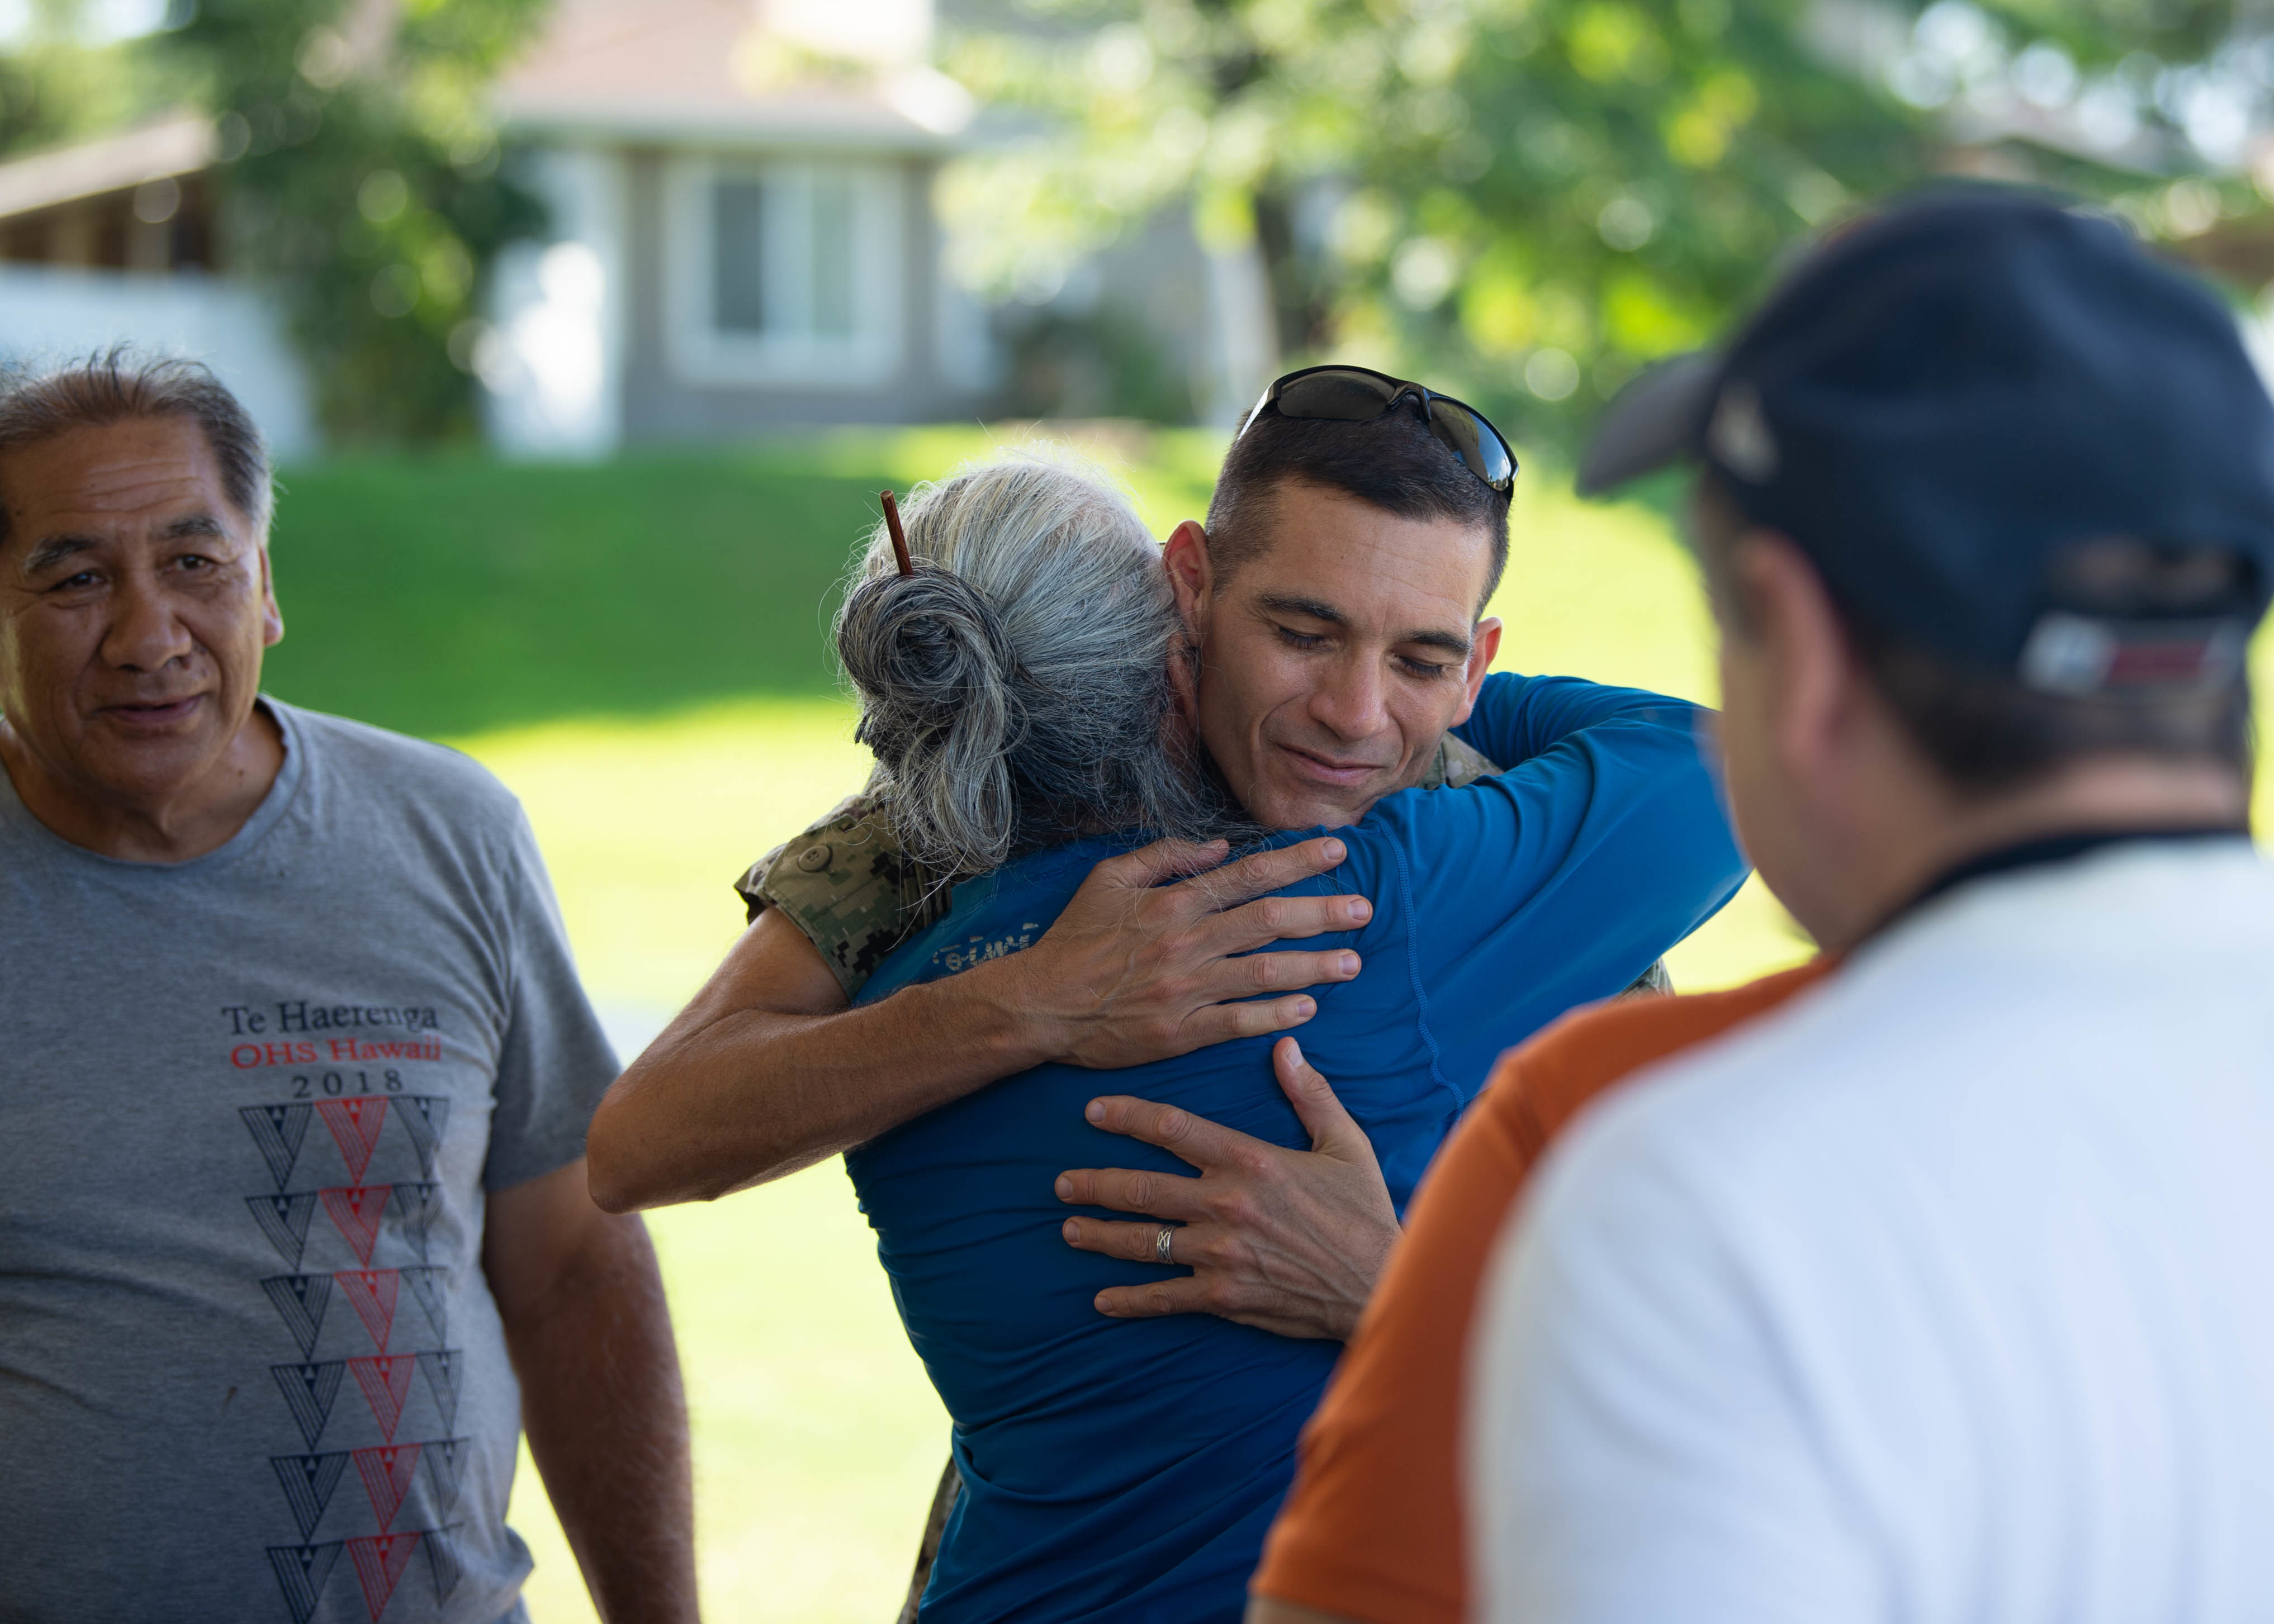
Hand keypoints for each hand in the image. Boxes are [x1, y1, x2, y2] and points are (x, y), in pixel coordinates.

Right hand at [1008, 837, 1371, 1069]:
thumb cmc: (1073, 940)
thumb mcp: (1107, 879)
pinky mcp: (1179, 1032)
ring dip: (1313, 967)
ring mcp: (1185, 990)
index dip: (1297, 862)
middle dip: (1323, 913)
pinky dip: (1275, 1015)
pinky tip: (1307, 1008)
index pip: (1248, 875)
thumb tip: (1220, 847)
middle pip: (1269, 921)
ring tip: (1352, 963)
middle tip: (1364, 911)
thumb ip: (1164, 856)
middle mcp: (1185, 943)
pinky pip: (1238, 1022)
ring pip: (1263, 973)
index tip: (1338, 852)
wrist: (1039, 1004)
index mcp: (1171, 902)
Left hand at [1055, 1037, 1400, 1340]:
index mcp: (1251, 1161)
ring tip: (1069, 1228)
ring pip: (1144, 1241)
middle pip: (1143, 1188)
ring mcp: (1221, 1254)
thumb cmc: (1365, 1211)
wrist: (1382, 1282)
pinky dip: (1131, 1300)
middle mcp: (1226, 1205)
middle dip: (1096, 1182)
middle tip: (1061, 1181)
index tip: (1094, 1111)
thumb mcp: (1344, 1142)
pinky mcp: (1225, 1296)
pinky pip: (1166, 1298)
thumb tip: (1286, 1046)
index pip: (1174, 1129)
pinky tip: (1102, 1299)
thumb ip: (1309, 1093)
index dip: (1127, 1116)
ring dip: (1100, 1235)